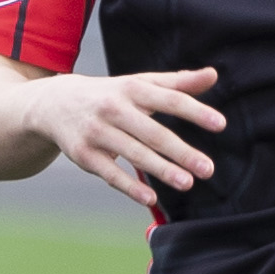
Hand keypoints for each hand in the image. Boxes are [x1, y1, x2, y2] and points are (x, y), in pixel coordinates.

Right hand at [27, 66, 225, 204]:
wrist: (54, 103)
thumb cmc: (109, 95)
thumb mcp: (139, 83)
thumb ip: (177, 83)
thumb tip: (213, 75)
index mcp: (132, 88)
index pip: (169, 99)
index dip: (195, 111)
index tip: (220, 124)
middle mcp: (113, 108)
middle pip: (152, 132)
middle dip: (181, 151)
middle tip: (208, 169)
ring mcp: (97, 132)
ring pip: (133, 153)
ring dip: (161, 169)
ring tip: (187, 183)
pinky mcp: (84, 154)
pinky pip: (110, 173)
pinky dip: (129, 187)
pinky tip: (150, 198)